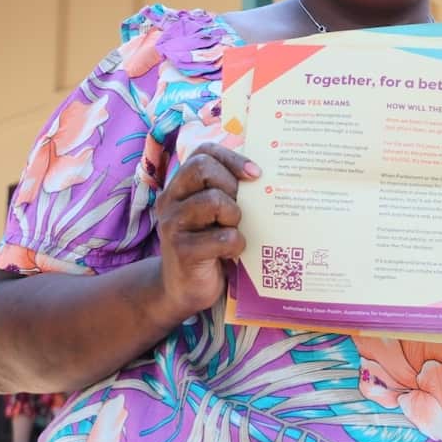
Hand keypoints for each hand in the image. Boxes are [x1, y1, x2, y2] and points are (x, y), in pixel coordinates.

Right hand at [153, 143, 260, 322]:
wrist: (183, 289)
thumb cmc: (210, 244)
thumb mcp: (217, 214)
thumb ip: (229, 192)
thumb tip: (270, 176)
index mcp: (181, 186)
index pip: (203, 152)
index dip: (232, 157)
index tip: (256, 174)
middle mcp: (171, 200)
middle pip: (203, 168)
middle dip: (231, 185)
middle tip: (239, 209)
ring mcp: (172, 225)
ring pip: (213, 201)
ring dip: (234, 215)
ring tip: (234, 229)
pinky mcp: (182, 252)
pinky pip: (222, 237)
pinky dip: (236, 243)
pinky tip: (233, 252)